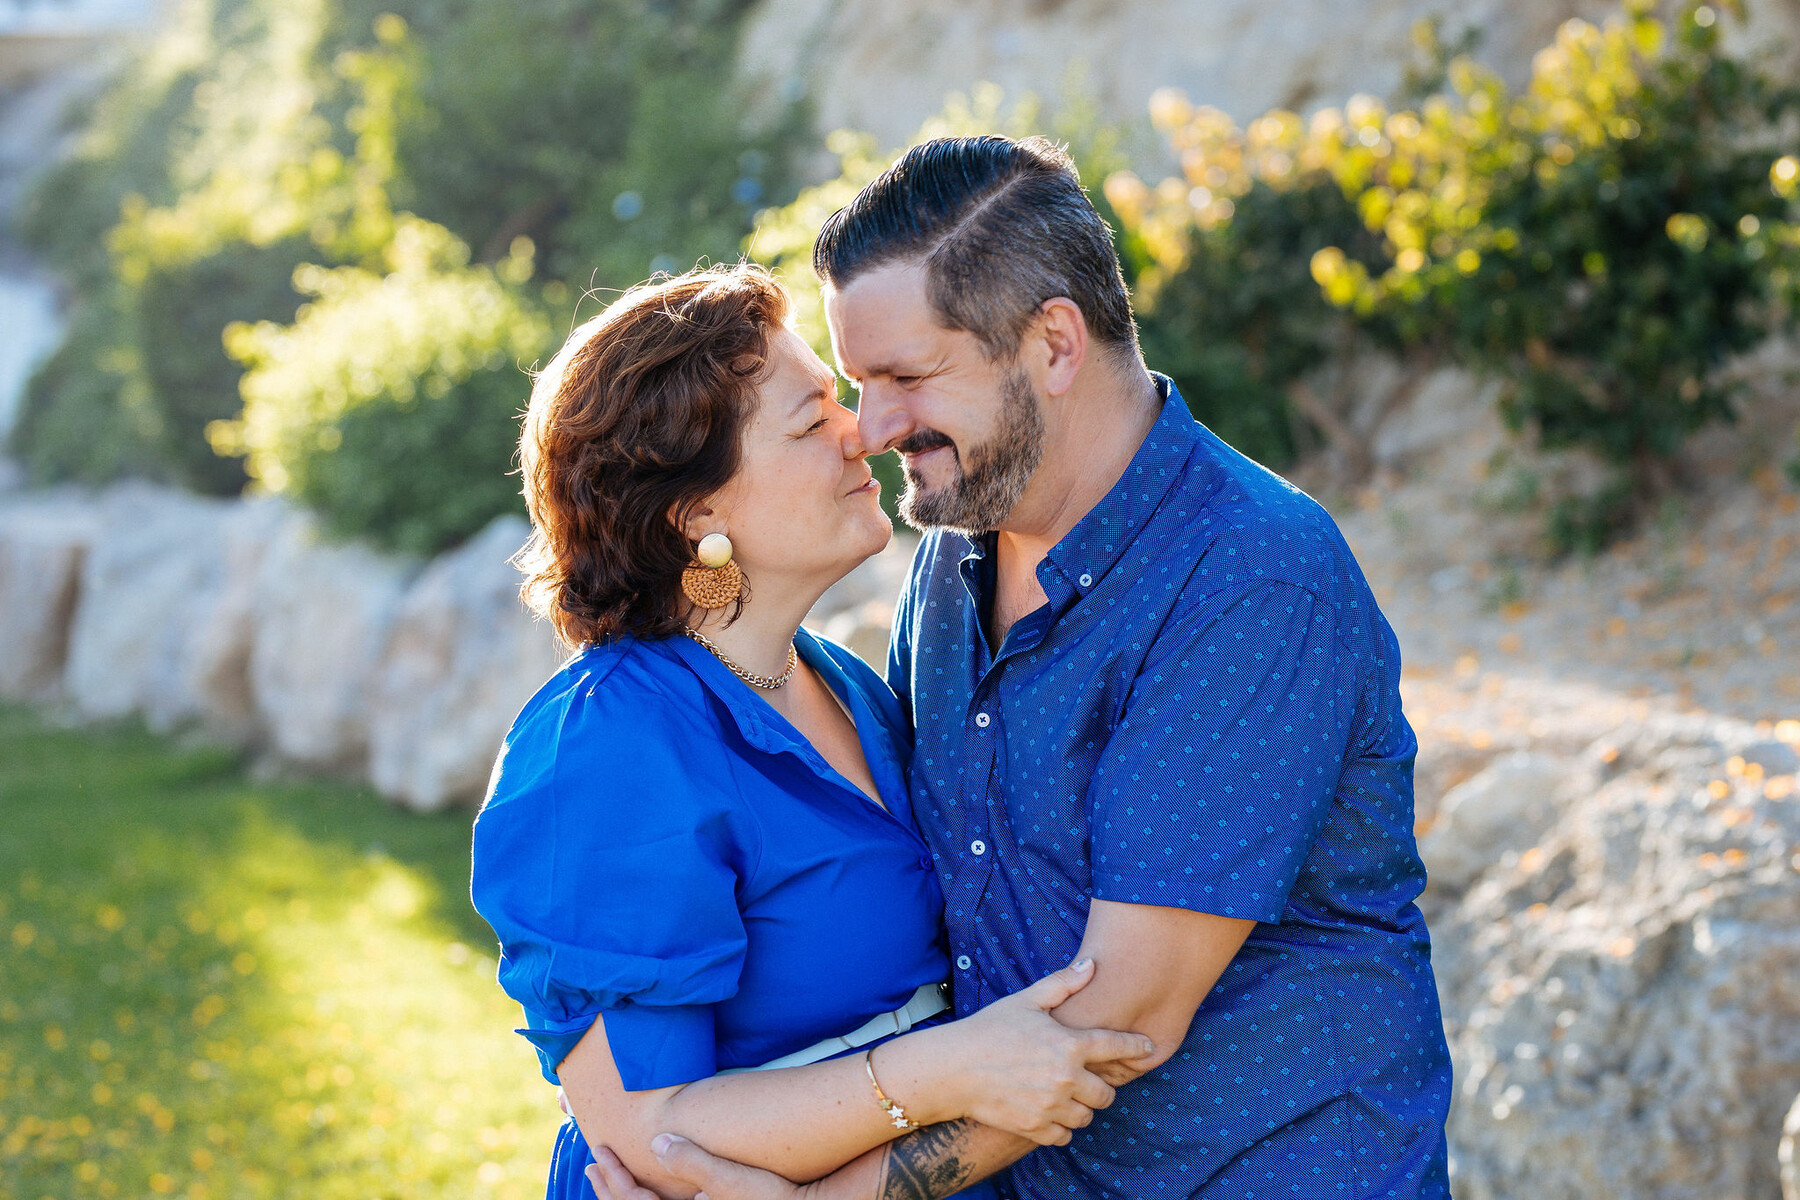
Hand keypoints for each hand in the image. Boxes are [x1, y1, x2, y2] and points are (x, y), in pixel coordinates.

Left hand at [586, 1136, 802, 1199]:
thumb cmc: (769, 1194)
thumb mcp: (729, 1176)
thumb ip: (693, 1161)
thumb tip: (657, 1144)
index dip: (612, 1176)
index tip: (599, 1151)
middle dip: (608, 1188)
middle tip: (592, 1164)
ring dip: (623, 1193)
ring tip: (609, 1175)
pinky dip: (645, 1197)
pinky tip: (647, 1186)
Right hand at [921, 958, 1152, 1145]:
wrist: (952, 1069)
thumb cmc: (989, 1029)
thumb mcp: (1026, 1000)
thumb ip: (1063, 984)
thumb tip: (1092, 965)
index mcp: (1069, 1045)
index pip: (1118, 1047)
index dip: (1137, 1047)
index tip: (1147, 1048)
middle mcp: (1066, 1079)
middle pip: (1107, 1094)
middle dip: (1100, 1086)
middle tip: (1084, 1077)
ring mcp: (1051, 1107)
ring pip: (1087, 1116)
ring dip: (1080, 1107)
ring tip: (1064, 1094)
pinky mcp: (1035, 1128)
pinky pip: (1065, 1136)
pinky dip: (1061, 1127)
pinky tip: (1049, 1112)